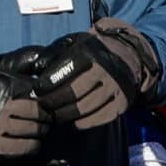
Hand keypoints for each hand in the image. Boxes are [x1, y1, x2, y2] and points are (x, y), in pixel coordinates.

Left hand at [27, 19, 156, 128]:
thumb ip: (53, 53)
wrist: (129, 57)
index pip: (63, 72)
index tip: (36, 91)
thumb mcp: (74, 43)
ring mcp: (116, 87)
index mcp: (91, 52)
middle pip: (72, 93)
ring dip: (64, 115)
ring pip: (83, 109)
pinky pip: (96, 119)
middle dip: (52, 103)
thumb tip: (36, 68)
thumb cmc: (92, 51)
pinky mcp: (122, 103)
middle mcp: (106, 69)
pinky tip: (70, 120)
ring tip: (53, 116)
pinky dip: (79, 123)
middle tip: (41, 108)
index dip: (46, 85)